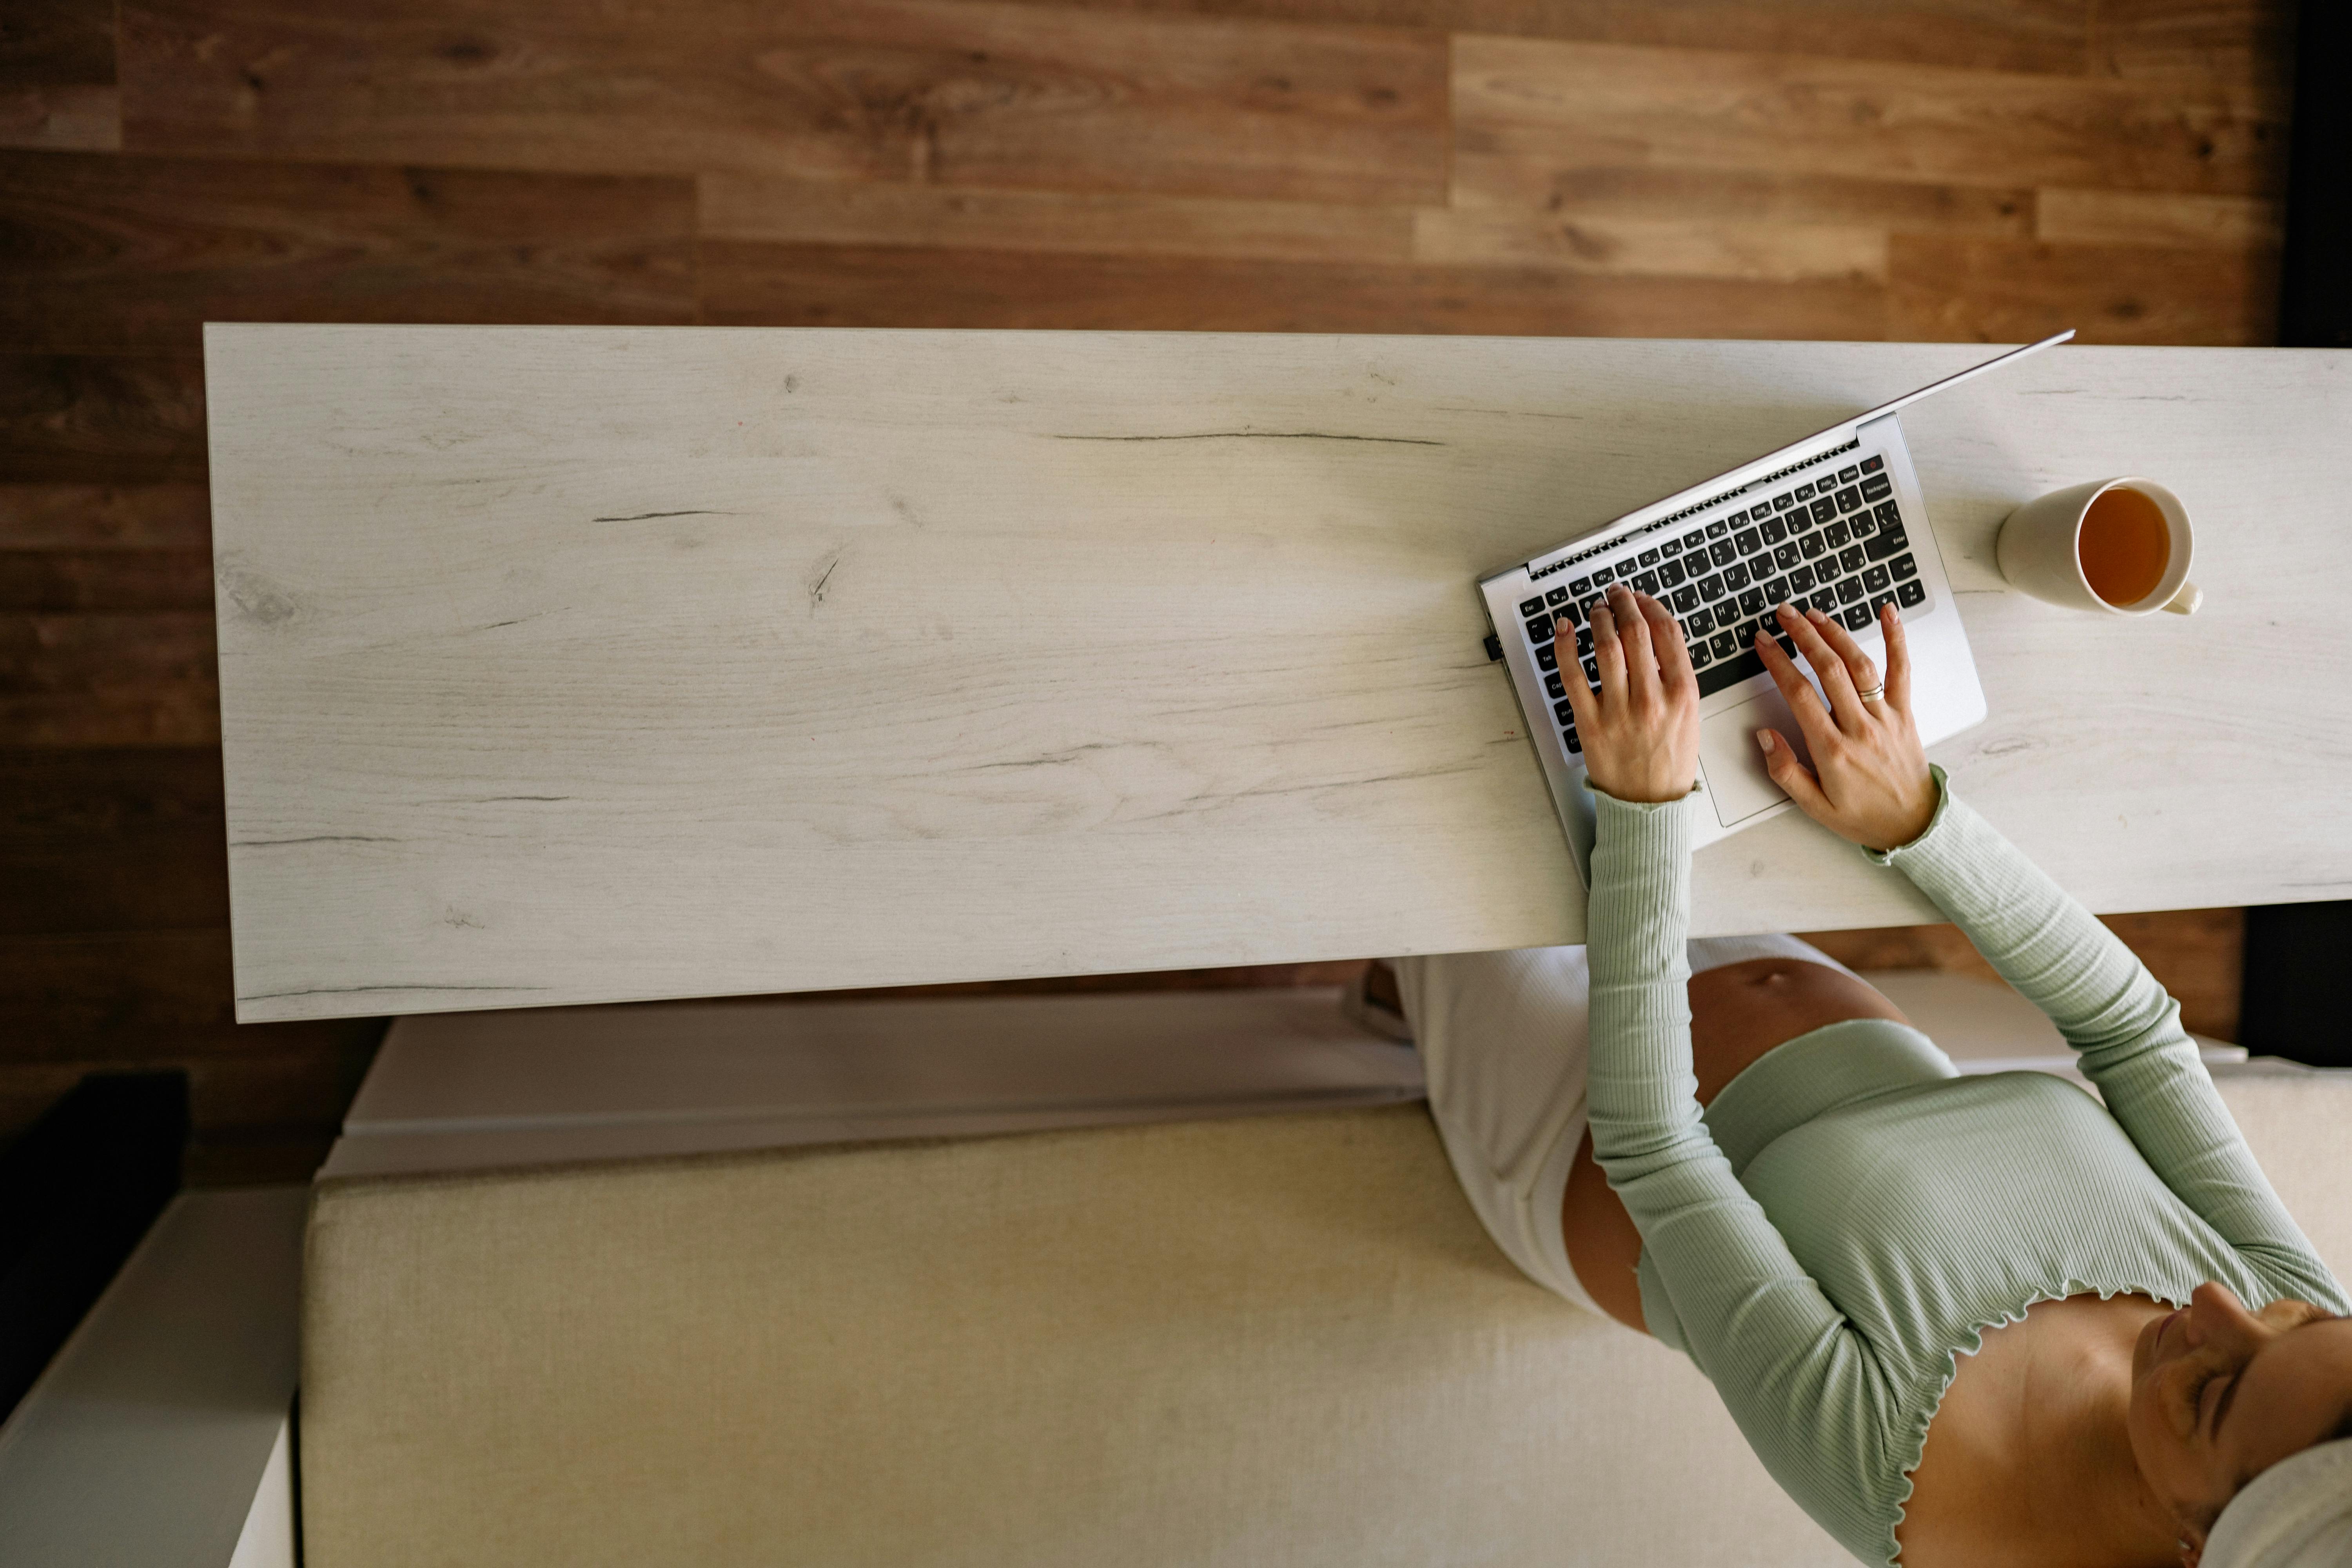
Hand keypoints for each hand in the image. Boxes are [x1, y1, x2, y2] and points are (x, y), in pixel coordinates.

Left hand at [1561, 583, 1699, 803]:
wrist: (1651, 804)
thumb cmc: (1669, 760)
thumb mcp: (1689, 715)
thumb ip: (1674, 678)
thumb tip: (1653, 640)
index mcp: (1683, 693)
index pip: (1667, 632)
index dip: (1651, 605)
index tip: (1640, 597)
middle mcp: (1652, 698)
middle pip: (1635, 632)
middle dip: (1623, 603)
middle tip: (1615, 593)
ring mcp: (1619, 710)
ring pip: (1605, 647)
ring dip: (1599, 619)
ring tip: (1596, 609)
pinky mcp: (1590, 722)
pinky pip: (1572, 676)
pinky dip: (1566, 647)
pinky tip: (1565, 628)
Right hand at [1751, 601, 1936, 850]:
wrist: (1913, 824)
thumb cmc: (1863, 815)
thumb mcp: (1814, 806)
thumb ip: (1785, 771)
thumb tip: (1764, 736)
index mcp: (1832, 750)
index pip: (1799, 694)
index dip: (1778, 662)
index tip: (1764, 643)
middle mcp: (1859, 727)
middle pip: (1828, 669)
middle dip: (1803, 636)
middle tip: (1784, 614)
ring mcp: (1885, 717)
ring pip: (1859, 664)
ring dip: (1835, 634)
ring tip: (1814, 614)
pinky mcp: (1904, 712)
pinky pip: (1901, 670)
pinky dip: (1896, 639)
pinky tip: (1888, 612)